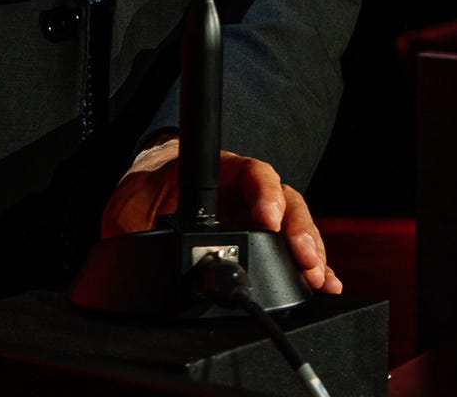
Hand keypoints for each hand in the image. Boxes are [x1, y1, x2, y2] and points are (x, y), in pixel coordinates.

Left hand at [103, 137, 339, 296]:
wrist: (151, 193)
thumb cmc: (144, 192)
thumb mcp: (130, 205)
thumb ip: (135, 222)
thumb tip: (130, 249)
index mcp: (220, 172)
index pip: (253, 172)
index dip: (266, 194)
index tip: (268, 221)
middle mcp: (246, 190)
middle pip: (286, 202)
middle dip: (299, 232)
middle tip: (304, 260)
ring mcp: (258, 214)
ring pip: (296, 226)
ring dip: (310, 252)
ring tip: (318, 279)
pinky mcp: (263, 239)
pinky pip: (293, 249)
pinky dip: (312, 265)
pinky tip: (326, 283)